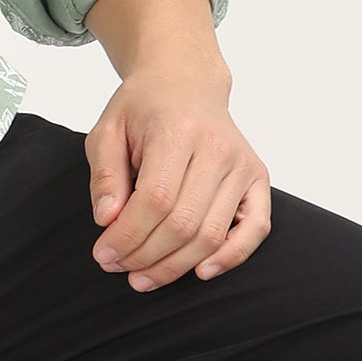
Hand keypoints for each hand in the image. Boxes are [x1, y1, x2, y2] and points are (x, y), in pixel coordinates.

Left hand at [81, 0, 271, 291]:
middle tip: (118, 267)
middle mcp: (217, 148)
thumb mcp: (107, 131)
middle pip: (183, 223)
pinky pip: (255, 228)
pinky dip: (231, 256)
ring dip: (175, 266)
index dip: (127, 235)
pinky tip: (201, 272)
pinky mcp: (258, 178)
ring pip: (212, 235)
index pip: (155, 199)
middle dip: (145, 256)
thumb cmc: (144, 109)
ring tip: (143, 277)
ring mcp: (242, 165)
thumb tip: (107, 220)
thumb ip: (104, 176)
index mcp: (177, 131)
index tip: (103, 254)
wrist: (186, 84)